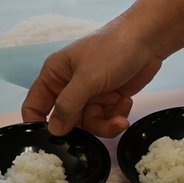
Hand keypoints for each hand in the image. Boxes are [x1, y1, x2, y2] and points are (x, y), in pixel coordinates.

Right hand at [21, 16, 163, 137]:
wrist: (148, 39)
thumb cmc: (113, 50)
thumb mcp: (87, 78)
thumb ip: (68, 105)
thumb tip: (54, 130)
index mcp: (55, 75)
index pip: (35, 105)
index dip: (39, 124)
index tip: (50, 143)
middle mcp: (69, 86)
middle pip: (68, 121)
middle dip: (86, 127)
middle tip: (101, 127)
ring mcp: (90, 93)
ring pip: (90, 123)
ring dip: (106, 123)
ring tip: (121, 118)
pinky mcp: (109, 98)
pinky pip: (107, 118)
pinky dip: (118, 114)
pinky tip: (126, 101)